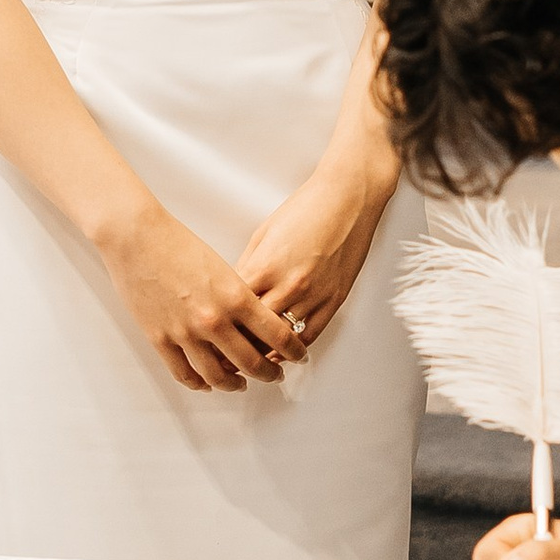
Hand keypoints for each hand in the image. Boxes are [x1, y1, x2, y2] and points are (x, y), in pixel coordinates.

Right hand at [97, 203, 299, 394]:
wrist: (136, 237)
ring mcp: (186, 333)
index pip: (277, 335)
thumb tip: (253, 323)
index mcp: (236, 297)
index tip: (300, 355)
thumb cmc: (178, 243)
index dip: (294, 350)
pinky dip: (200, 384)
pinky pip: (185, 374)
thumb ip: (238, 297)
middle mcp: (214, 320)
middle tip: (275, 375)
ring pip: (219, 377)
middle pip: (252, 362)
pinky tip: (207, 383)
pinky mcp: (160, 339)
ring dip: (235, 384)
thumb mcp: (222, 267)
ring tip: (242, 384)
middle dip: (269, 373)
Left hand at [236, 169, 386, 348]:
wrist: (347, 198)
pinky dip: (294, 348)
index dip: (220, 326)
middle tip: (225, 356)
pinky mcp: (334, 300)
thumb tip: (233, 293)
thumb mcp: (263, 234)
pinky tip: (283, 353)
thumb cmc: (306, 209)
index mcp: (265, 266)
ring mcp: (314, 295)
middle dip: (237, 344)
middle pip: (255, 330)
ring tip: (249, 361)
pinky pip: (311, 335)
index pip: (233, 310)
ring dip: (264, 352)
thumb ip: (248, 267)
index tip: (212, 334)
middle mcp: (289, 285)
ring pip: (282, 339)